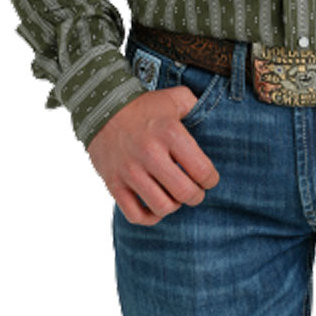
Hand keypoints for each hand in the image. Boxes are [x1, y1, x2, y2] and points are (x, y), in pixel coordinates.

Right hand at [86, 86, 219, 225]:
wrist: (102, 107)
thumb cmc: (144, 106)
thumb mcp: (174, 97)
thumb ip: (196, 105)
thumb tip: (214, 118)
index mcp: (169, 133)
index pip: (202, 170)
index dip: (211, 179)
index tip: (209, 178)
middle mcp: (150, 154)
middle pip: (184, 193)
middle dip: (196, 196)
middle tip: (196, 190)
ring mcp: (130, 171)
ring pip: (162, 207)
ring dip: (174, 205)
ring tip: (175, 196)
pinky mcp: (113, 184)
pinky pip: (135, 215)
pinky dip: (149, 217)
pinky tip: (155, 206)